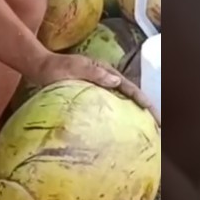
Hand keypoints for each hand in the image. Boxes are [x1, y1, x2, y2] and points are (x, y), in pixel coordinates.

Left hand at [27, 52, 159, 124]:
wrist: (40, 68)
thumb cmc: (56, 68)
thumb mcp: (74, 68)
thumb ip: (94, 72)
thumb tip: (117, 81)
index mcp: (106, 73)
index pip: (131, 88)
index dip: (145, 102)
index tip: (156, 116)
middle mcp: (107, 79)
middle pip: (132, 95)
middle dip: (147, 109)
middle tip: (159, 127)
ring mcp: (100, 87)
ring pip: (124, 101)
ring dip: (136, 113)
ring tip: (147, 131)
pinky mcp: (92, 94)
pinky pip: (112, 106)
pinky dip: (122, 114)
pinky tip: (123, 128)